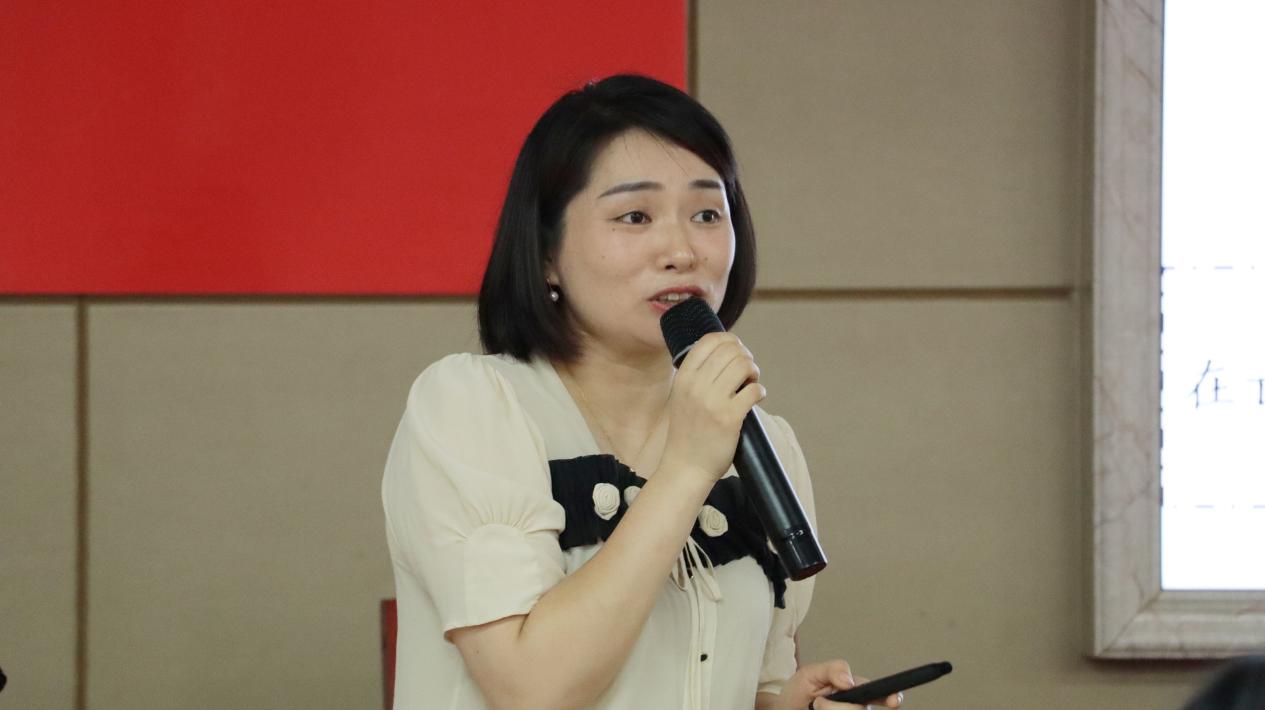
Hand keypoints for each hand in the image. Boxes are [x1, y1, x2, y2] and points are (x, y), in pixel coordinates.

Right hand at [659, 332, 763, 483]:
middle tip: (747, 373)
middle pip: (731, 350)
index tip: (737, 352)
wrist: (685, 466)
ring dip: (753, 372)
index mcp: (684, 377)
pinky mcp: (729, 418)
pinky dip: (760, 390)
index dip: (730, 340)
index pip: (710, 340)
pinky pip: (754, 390)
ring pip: (744, 365)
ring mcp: (712, 402)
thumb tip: (728, 351)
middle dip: (745, 357)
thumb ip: (698, 374)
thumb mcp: (682, 395)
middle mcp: (695, 386)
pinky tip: (755, 397)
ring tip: (750, 383)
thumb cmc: (688, 430)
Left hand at [774, 660, 903, 709]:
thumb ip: (832, 669)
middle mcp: (856, 707)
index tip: (894, 701)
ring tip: (815, 709)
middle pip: (859, 709)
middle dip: (834, 706)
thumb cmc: (798, 693)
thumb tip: (850, 681)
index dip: (890, 697)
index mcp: (855, 690)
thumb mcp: (810, 673)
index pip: (879, 693)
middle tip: (817, 703)